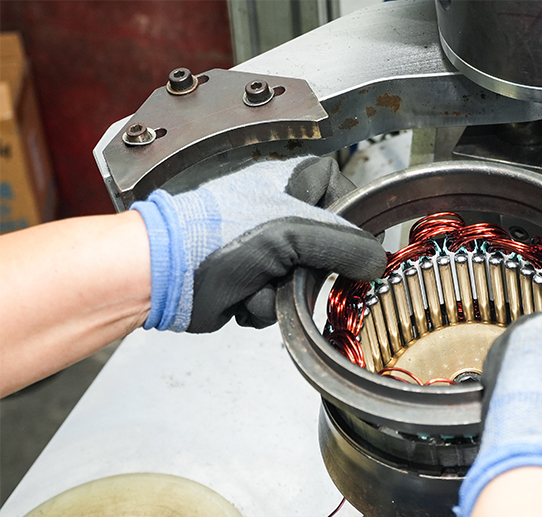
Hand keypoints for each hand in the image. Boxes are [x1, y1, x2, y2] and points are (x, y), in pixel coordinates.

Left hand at [131, 156, 385, 332]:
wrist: (163, 275)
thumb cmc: (214, 238)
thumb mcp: (294, 234)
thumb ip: (344, 246)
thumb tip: (376, 262)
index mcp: (290, 183)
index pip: (343, 189)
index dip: (352, 217)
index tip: (357, 243)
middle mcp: (279, 212)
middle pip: (328, 248)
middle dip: (312, 270)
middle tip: (298, 271)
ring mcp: (264, 249)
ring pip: (304, 282)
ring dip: (284, 294)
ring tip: (258, 282)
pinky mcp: (250, 282)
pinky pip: (279, 302)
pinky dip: (261, 306)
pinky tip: (241, 296)